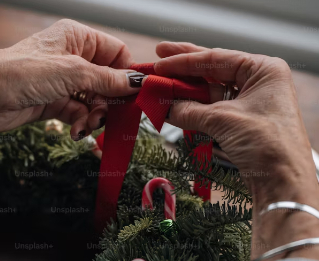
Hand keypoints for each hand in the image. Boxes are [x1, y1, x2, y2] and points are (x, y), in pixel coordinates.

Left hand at [0, 19, 139, 138]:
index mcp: (79, 39)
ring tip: (88, 125)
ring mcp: (67, 82)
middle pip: (109, 81)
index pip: (117, 53)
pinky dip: (82, 124)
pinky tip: (76, 131)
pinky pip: (81, 113)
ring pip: (97, 101)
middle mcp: (75, 59)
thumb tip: (137, 81)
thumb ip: (108, 79)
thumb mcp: (71, 72)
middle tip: (109, 115)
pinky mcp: (59, 102)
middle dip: (110, 101)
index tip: (135, 92)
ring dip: (96, 116)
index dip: (127, 72)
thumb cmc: (21, 73)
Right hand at [153, 42, 318, 258]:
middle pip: (213, 69)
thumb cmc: (267, 144)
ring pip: (212, 90)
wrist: (283, 183)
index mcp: (262, 70)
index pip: (215, 58)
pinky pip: (214, 108)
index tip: (160, 61)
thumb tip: (164, 106)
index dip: (184, 60)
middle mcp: (258, 81)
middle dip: (185, 66)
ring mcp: (251, 100)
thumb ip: (189, 110)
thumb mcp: (223, 120)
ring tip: (163, 84)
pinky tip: (177, 104)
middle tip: (160, 56)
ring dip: (187, 90)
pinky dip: (195, 108)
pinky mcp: (243, 119)